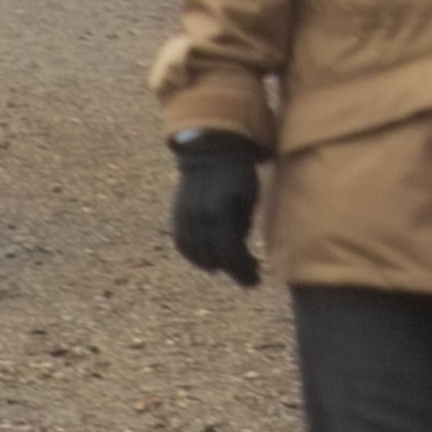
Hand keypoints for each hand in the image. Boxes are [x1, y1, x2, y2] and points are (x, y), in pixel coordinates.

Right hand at [169, 134, 262, 286]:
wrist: (210, 150)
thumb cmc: (238, 174)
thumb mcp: (248, 199)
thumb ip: (242, 228)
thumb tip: (240, 257)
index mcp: (219, 213)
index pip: (230, 256)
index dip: (243, 272)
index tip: (255, 281)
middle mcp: (198, 218)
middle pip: (213, 259)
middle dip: (232, 269)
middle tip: (248, 271)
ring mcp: (183, 217)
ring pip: (195, 255)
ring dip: (213, 264)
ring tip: (230, 262)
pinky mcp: (176, 215)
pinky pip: (182, 244)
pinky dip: (195, 255)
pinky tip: (209, 256)